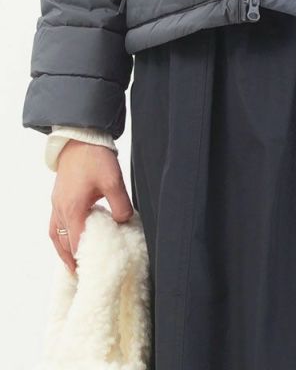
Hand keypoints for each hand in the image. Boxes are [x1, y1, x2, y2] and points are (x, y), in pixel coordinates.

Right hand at [49, 140, 133, 272]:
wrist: (79, 137)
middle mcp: (60, 210)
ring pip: (56, 235)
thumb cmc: (94, 157)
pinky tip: (70, 238)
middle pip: (63, 244)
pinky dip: (61, 236)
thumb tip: (124, 222)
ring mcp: (57, 204)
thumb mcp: (113, 181)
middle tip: (84, 274)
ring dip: (64, 251)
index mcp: (73, 210)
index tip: (94, 271)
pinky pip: (55, 224)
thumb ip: (120, 204)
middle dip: (73, 260)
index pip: (76, 244)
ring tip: (74, 264)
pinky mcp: (58, 197)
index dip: (84, 260)